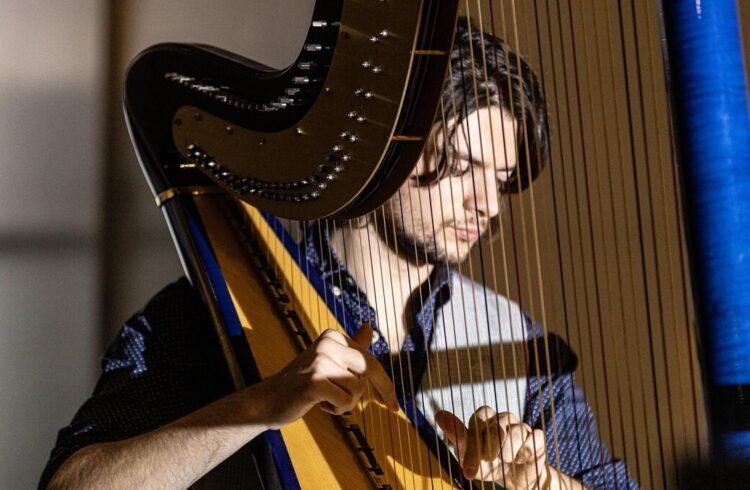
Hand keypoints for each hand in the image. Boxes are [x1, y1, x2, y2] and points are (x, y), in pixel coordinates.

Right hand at [252, 325, 398, 429]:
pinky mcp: (315, 381)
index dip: (385, 383)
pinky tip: (319, 405)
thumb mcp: (328, 360)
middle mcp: (328, 343)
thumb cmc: (301, 382)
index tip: (394, 403)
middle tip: (394, 407)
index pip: (370, 359)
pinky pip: (345, 402)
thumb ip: (351, 346)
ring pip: (358, 389)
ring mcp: (321, 360)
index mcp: (333, 336)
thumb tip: (369, 327)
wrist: (269, 399)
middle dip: (386, 390)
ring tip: (327, 401)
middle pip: (371, 368)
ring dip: (346, 403)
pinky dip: (336, 410)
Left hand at [435, 407, 549, 489]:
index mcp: (486, 419)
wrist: (516, 481)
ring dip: (508, 448)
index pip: (479, 418)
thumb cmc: (490, 465)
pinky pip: (535, 438)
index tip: (468, 466)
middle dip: (489, 446)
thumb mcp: (471, 457)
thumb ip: (457, 436)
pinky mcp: (537, 438)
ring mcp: (522, 428)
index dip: (473, 440)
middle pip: (497, 425)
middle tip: (487, 461)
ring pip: (517, 430)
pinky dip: (526, 451)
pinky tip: (520, 460)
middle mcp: (504, 419)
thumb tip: (439, 413)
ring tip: (505, 460)